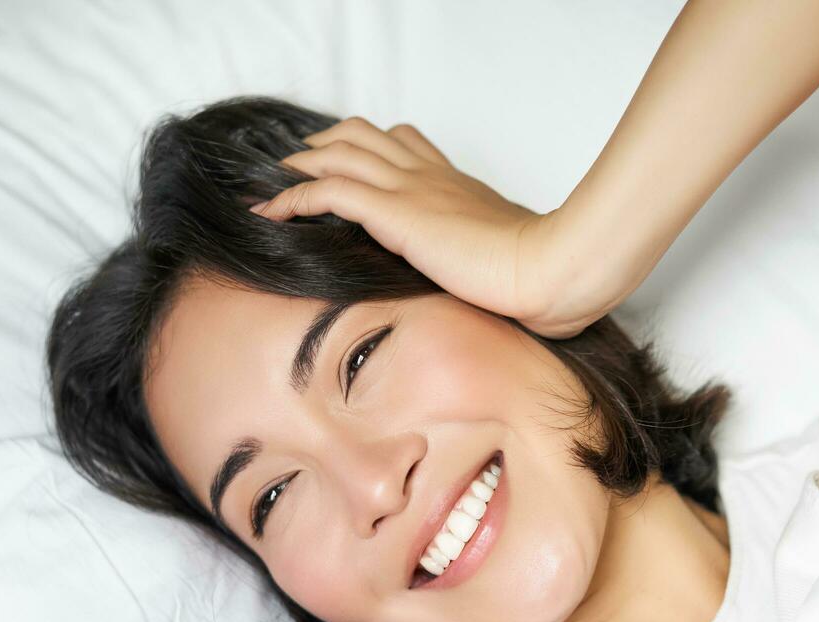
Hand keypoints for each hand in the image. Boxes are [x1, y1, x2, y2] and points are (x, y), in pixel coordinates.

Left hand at [249, 116, 601, 338]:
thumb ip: (485, 262)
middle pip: (364, 134)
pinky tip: (271, 212)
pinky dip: (292, 198)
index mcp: (456, 185)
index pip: (406, 144)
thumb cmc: (540, 277)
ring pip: (338, 151)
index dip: (370, 147)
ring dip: (301, 164)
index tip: (347, 162)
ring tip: (274, 185)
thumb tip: (484, 290)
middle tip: (299, 164)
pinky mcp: (395, 213)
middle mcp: (430, 177)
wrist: (547, 272)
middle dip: (325, 144)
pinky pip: (327, 191)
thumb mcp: (506, 262)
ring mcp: (411, 190)